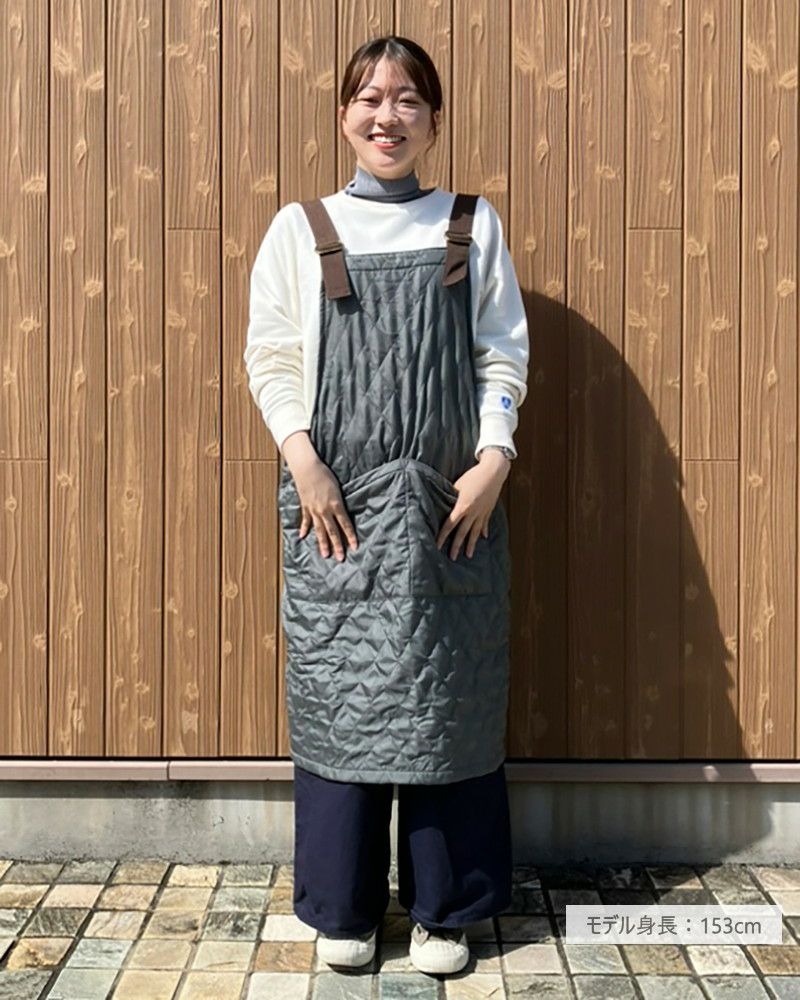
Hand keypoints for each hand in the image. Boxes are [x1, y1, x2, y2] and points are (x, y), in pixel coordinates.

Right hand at [281, 431, 357, 560]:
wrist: (307, 468)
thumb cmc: (325, 474)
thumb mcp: (338, 488)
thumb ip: (340, 502)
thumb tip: (343, 512)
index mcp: (336, 504)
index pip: (345, 524)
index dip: (350, 536)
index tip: (354, 547)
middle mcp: (325, 510)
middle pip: (333, 531)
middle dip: (337, 546)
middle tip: (341, 558)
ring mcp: (314, 510)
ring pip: (319, 530)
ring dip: (322, 543)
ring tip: (325, 555)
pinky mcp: (305, 507)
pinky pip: (306, 520)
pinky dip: (304, 529)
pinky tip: (303, 537)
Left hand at [436, 450, 509, 559]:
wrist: (493, 471)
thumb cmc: (473, 476)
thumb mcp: (458, 485)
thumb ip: (451, 496)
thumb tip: (444, 505)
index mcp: (462, 506)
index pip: (449, 524)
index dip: (443, 536)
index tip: (437, 545)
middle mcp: (472, 512)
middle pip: (462, 532)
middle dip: (456, 546)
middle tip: (452, 558)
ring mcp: (482, 512)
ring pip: (475, 532)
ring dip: (471, 544)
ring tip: (468, 555)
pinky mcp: (489, 510)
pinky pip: (485, 523)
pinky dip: (483, 531)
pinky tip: (483, 538)